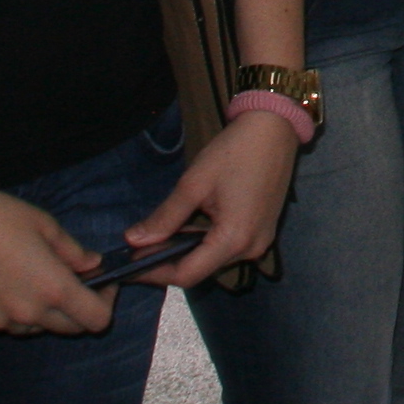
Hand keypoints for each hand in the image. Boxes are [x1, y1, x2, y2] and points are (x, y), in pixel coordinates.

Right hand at [0, 181, 117, 335]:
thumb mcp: (45, 226)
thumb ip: (73, 252)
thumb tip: (92, 265)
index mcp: (52, 289)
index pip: (96, 320)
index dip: (106, 303)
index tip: (102, 285)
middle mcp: (28, 313)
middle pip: (70, 329)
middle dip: (80, 309)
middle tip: (75, 282)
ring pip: (37, 327)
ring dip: (46, 312)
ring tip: (36, 277)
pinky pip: (8, 322)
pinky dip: (17, 309)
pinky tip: (7, 279)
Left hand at [122, 111, 300, 288]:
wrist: (274, 128)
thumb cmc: (234, 152)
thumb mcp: (193, 184)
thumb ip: (164, 218)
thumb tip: (132, 240)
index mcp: (234, 239)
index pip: (187, 274)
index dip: (155, 273)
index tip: (129, 267)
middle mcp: (250, 250)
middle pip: (201, 270)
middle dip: (167, 262)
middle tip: (138, 248)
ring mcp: (260, 242)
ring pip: (213, 260)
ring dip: (185, 251)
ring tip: (158, 236)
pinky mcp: (263, 231)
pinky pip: (227, 247)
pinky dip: (204, 242)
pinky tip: (186, 227)